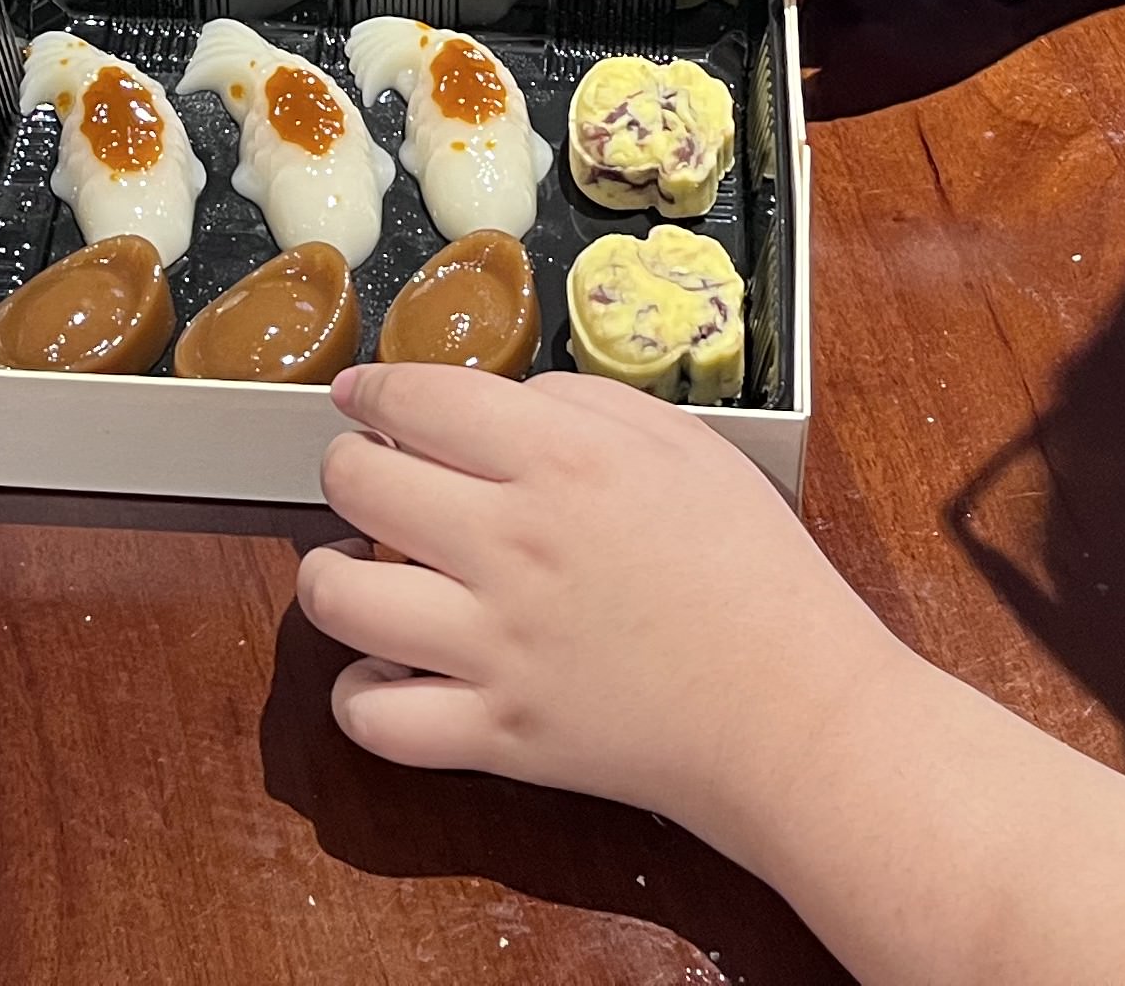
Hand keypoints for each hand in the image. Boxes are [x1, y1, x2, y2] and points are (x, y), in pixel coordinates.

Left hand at [302, 365, 917, 844]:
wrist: (795, 713)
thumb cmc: (755, 570)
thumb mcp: (687, 444)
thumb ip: (582, 403)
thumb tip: (497, 404)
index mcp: (562, 461)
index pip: (413, 400)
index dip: (371, 390)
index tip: (360, 397)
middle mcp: (510, 544)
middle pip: (357, 483)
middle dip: (351, 467)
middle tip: (375, 476)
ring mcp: (494, 646)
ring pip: (337, 599)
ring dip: (330, 575)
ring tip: (357, 570)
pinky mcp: (495, 734)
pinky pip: (373, 718)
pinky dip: (362, 695)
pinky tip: (391, 670)